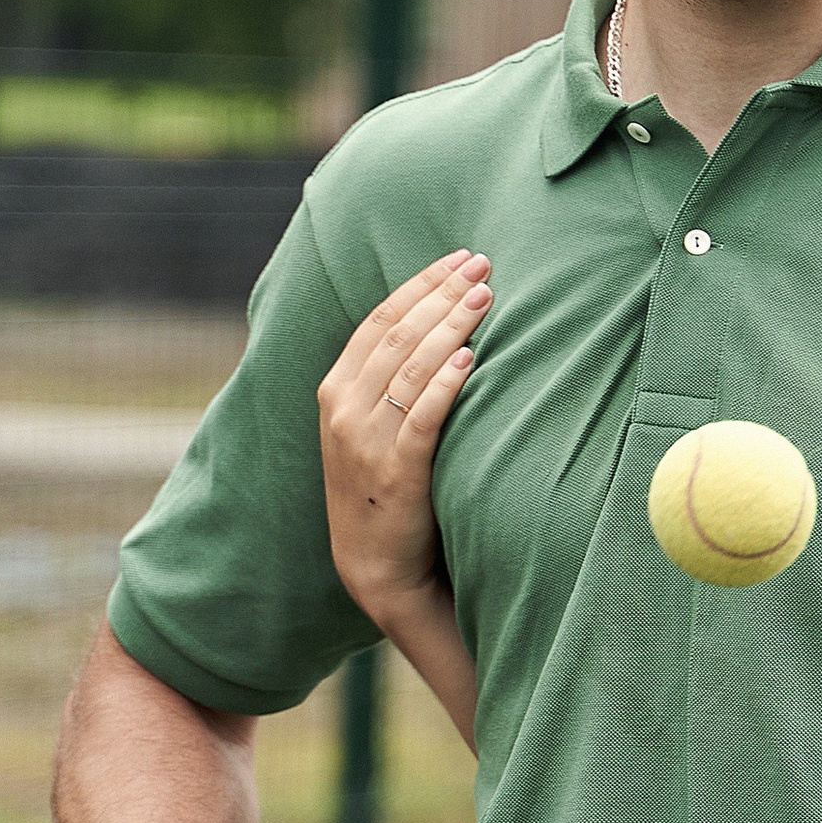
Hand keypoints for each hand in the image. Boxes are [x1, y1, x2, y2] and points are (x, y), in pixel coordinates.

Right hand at [316, 252, 487, 622]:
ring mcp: (366, 441)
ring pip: (410, 367)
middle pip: (397, 334)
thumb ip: (390, 381)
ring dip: (451, 326)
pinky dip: (445, 384)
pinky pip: (421, 417)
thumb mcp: (371, 428)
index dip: (420, 285)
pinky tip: (470, 359)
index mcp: (335, 390)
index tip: (459, 258)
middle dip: (443, 294)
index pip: (379, 320)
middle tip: (483, 265)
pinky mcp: (396, 472)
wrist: (375, 564)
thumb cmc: (384, 487)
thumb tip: (439, 326)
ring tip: (486, 297)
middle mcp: (343, 409)